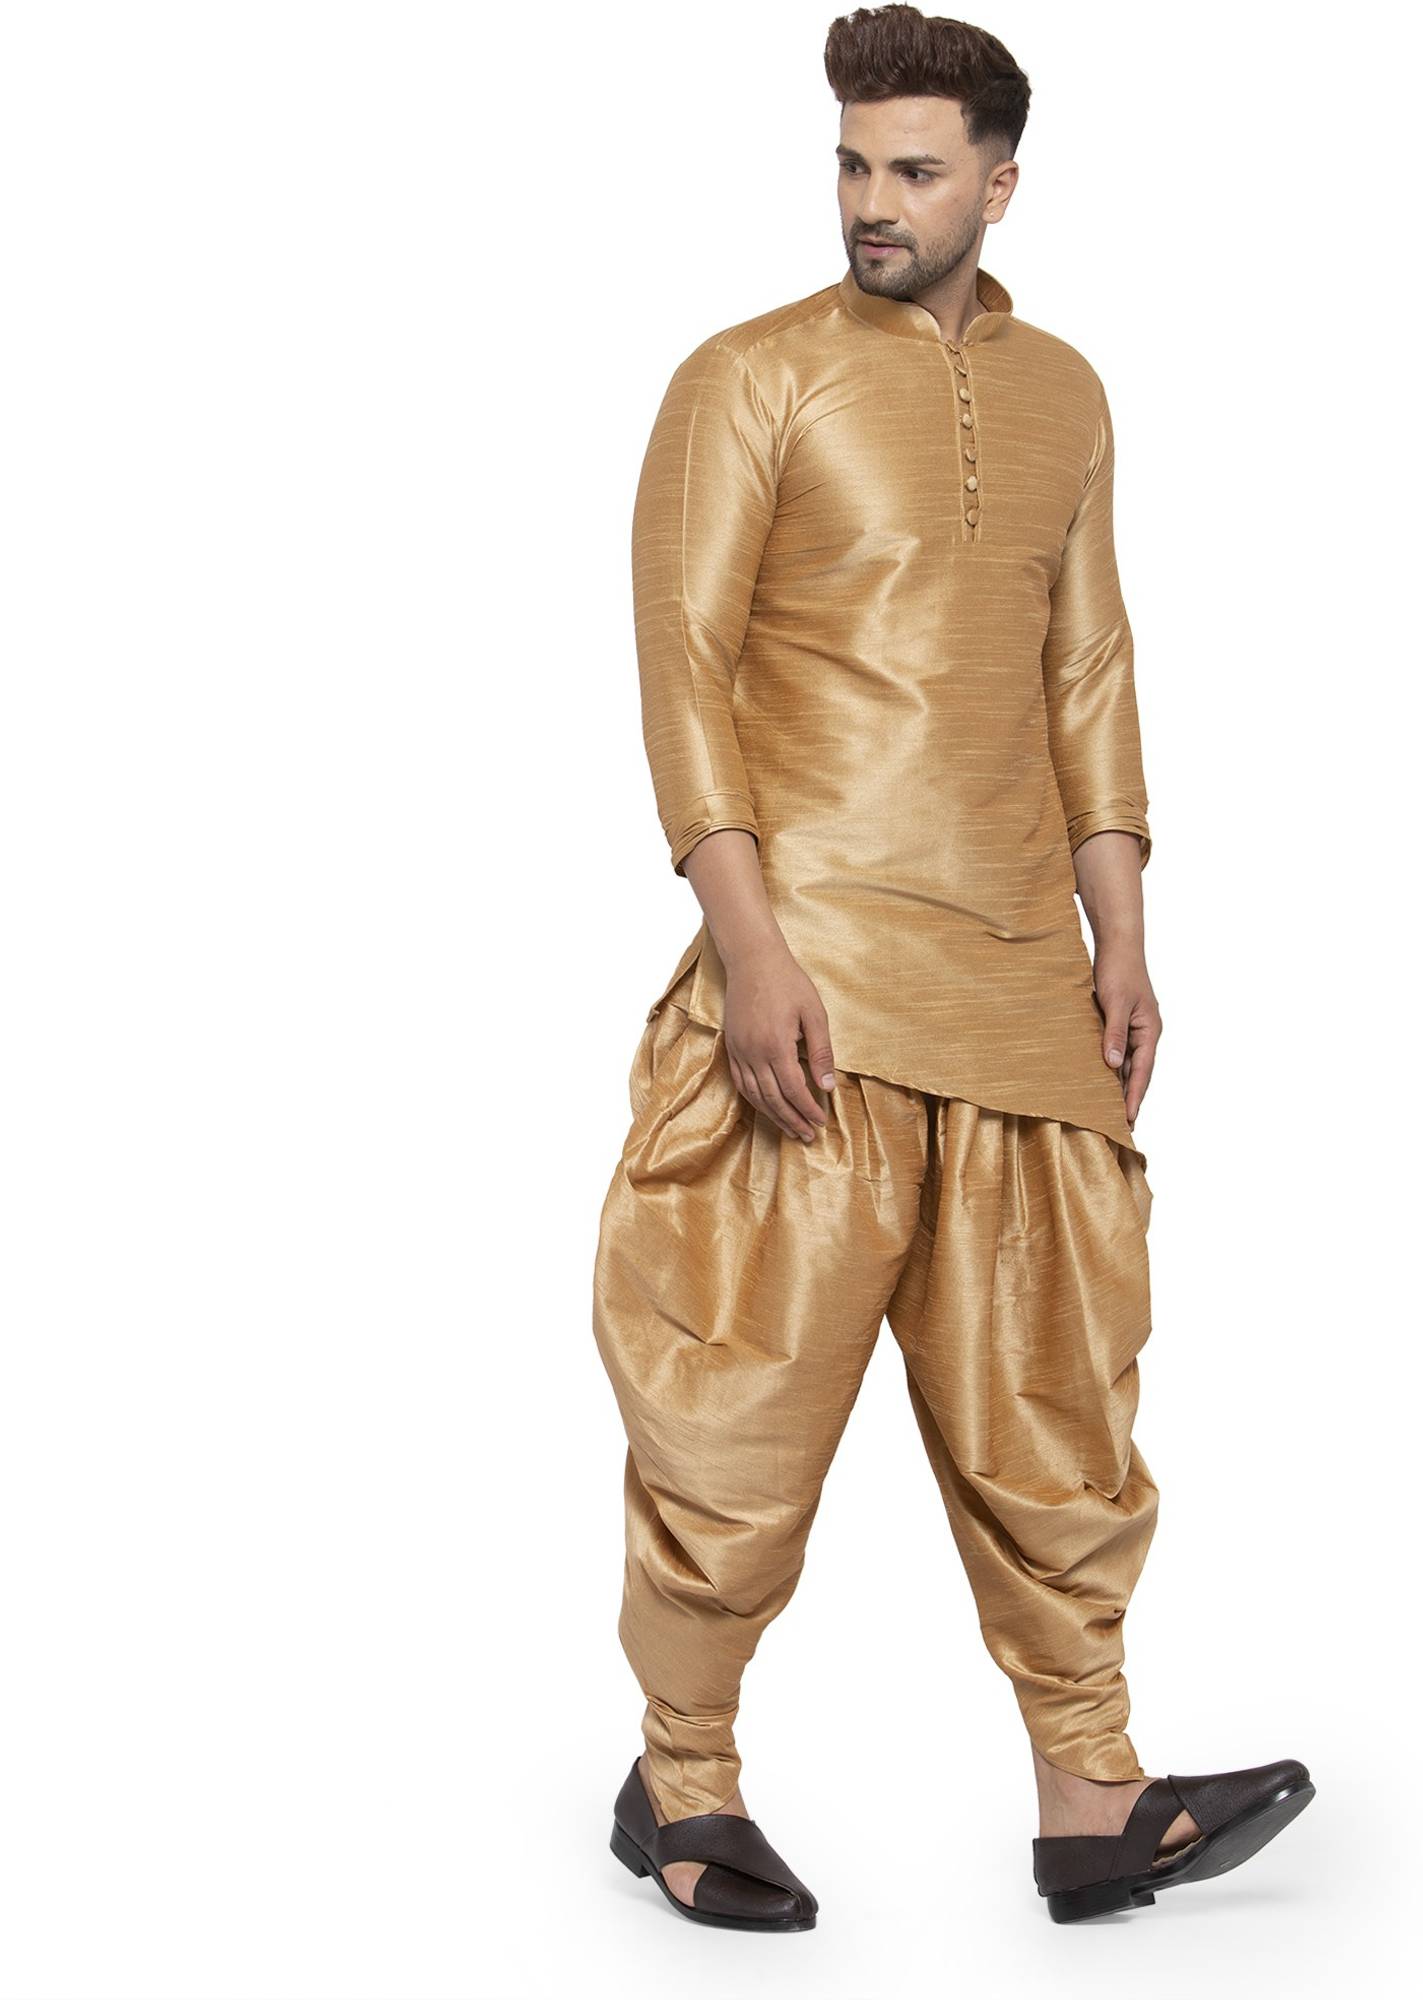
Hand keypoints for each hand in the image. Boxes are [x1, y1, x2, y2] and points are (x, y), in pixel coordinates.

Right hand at [722, 943, 836, 1140]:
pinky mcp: (731, 1046)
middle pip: (773, 1099)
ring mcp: (739, 1051)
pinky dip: (754, 1100)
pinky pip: (740, 1083)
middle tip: (807, 1135)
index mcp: (776, 1045)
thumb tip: (827, 1086)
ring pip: (754, 1095)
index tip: (821, 1121)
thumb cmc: (788, 983)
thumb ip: (821, 1052)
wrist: (753, 961)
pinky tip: (766, 1107)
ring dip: (772, 1116)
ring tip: (789, 1129)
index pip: (794, 1090)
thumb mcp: (814, 1014)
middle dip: (792, 1120)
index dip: (808, 1109)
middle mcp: (753, 1053)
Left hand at [1093, 942, 1161, 1128]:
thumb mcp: (1115, 1003)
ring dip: (1119, 1085)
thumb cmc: (1119, 971)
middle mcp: (1145, 1033)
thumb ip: (1114, 1034)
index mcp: (1149, 1031)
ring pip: (1127, 1064)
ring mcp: (1134, 1028)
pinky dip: (1111, 1067)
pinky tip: (1100, 1079)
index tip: (1128, 1119)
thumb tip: (1113, 1065)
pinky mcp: (1121, 1023)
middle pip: (1137, 1073)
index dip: (1134, 1097)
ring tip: (1109, 1110)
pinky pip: (1118, 1051)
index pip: (1142, 1072)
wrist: (1118, 945)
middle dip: (1129, 1098)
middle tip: (1120, 1125)